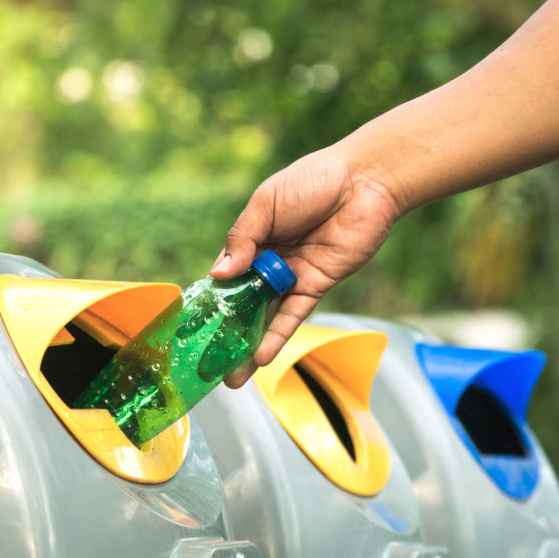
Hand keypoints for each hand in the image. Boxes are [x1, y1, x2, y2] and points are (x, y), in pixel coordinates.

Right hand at [211, 146, 402, 386]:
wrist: (364, 181)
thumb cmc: (312, 181)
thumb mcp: (265, 204)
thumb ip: (242, 239)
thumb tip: (218, 273)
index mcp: (253, 239)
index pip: (226, 275)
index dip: (211, 300)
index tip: (194, 327)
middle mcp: (269, 262)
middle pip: (243, 303)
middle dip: (227, 334)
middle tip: (208, 363)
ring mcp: (292, 276)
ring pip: (266, 317)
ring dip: (249, 346)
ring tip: (232, 376)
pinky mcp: (317, 285)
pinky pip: (294, 316)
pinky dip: (278, 336)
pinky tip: (260, 356)